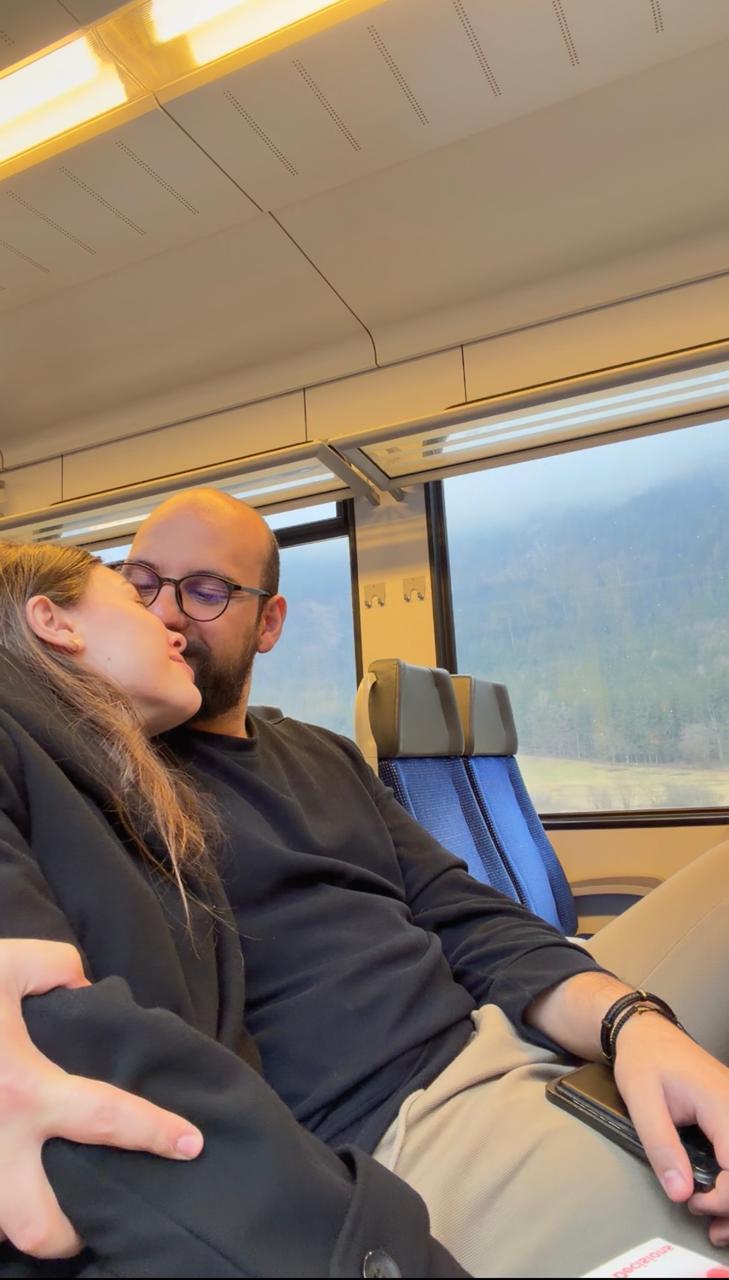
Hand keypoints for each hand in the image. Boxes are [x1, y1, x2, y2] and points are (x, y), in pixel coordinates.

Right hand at [0, 940, 203, 1258]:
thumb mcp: (4, 965)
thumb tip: (83, 985)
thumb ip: (57, 968)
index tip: (190, 1146)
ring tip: (41, 1205)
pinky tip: (6, 1179)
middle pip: (39, 1227)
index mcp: (24, 1090)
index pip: (107, 1119)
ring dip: (20, 1225)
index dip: (156, 1134)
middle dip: (70, 1237)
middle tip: (89, 1220)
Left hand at [614, 1010, 728, 1247]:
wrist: (647, 1033)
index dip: (726, 1197)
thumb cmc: (644, 1060)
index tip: (694, 1204)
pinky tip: (719, 1200)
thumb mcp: (642, 1099)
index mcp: (721, 1103)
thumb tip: (680, 1193)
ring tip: (716, 1225)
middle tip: (709, 1225)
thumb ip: (661, 1146)